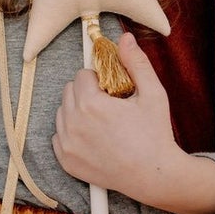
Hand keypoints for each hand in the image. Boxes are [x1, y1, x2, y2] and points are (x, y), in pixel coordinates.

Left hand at [52, 30, 191, 210]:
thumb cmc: (155, 134)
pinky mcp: (66, 161)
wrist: (154, 175)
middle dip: (86, 93)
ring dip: (77, 112)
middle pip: (69, 92)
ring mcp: (67, 145)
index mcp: (90, 104)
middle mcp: (73, 123)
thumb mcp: (153, 93)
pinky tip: (93, 138)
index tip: (112, 91)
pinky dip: (71, 134)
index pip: (81, 75)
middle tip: (108, 106)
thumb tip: (125, 38)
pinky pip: (59, 136)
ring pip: (62, 113)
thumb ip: (136, 63)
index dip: (99, 80)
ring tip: (102, 122)